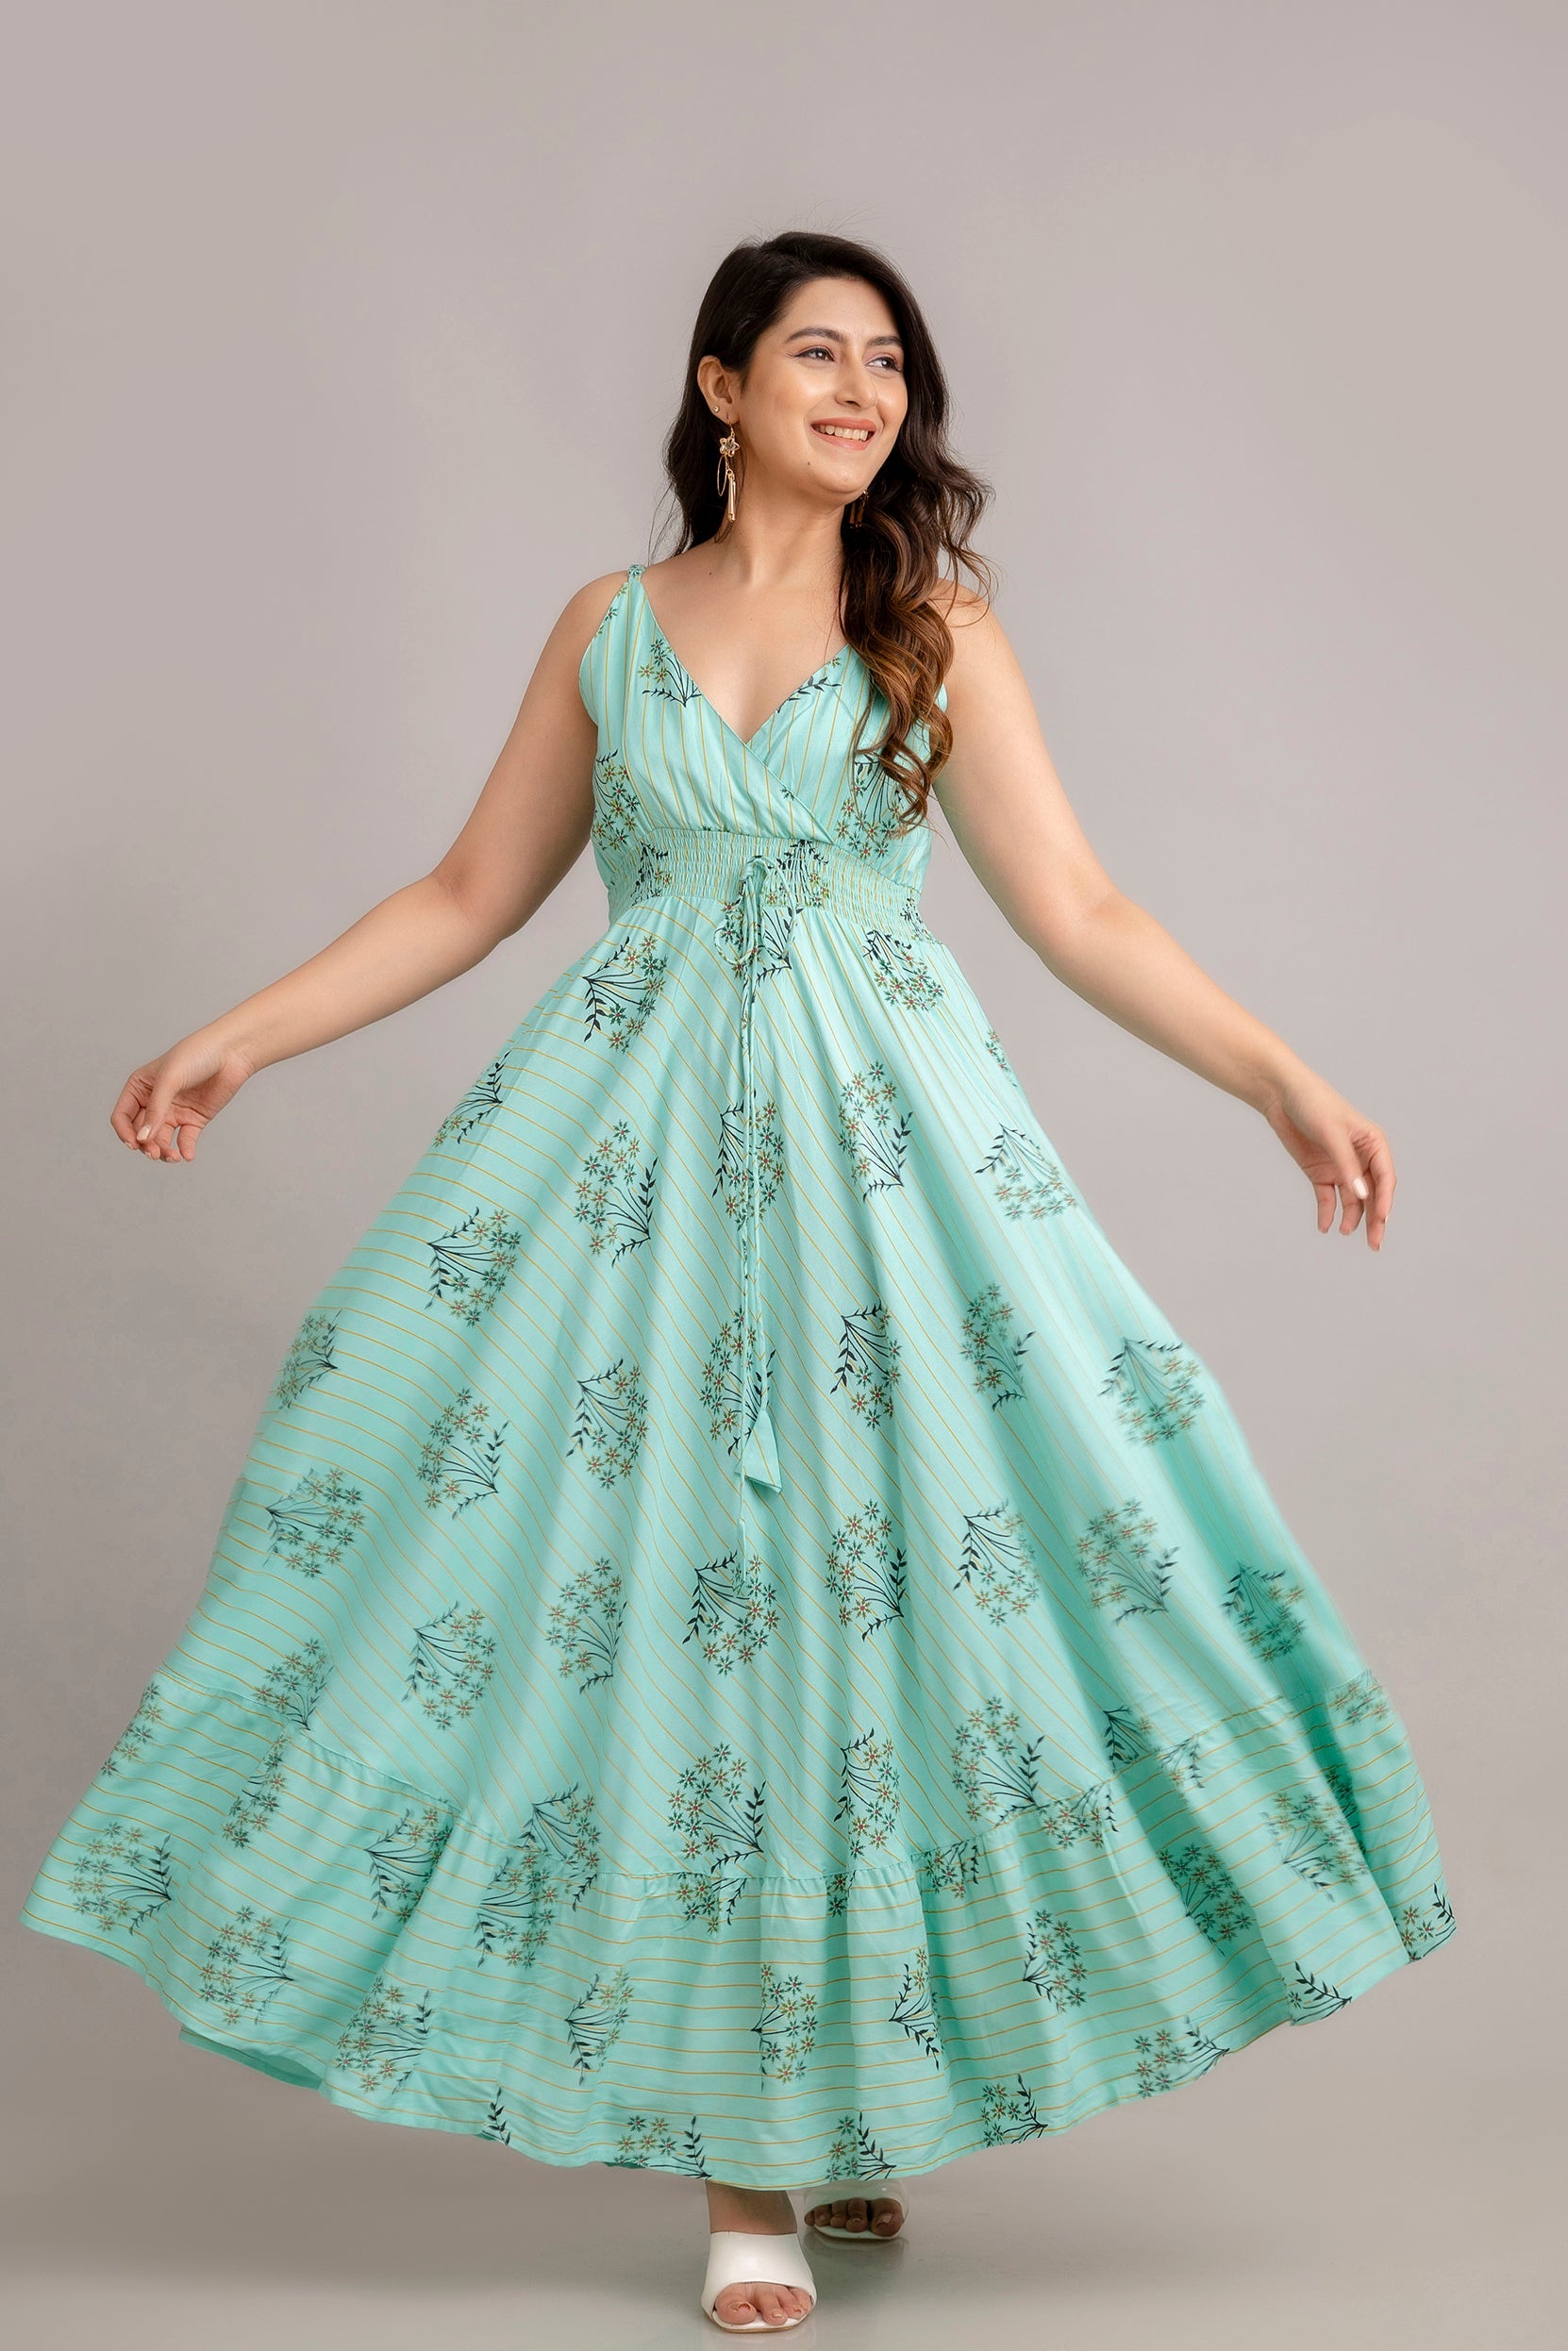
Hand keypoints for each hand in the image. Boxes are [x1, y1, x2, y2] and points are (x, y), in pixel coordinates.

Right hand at [111, 1035, 257, 1162]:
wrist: (232, 1052)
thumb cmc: (197, 1055)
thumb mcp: (170, 1079)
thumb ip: (156, 1109)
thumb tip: (143, 1138)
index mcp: (140, 1087)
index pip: (122, 1116)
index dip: (125, 1133)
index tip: (135, 1144)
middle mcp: (154, 1101)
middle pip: (141, 1132)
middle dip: (146, 1145)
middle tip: (155, 1153)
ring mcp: (174, 1111)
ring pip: (161, 1139)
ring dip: (164, 1151)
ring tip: (173, 1157)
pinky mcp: (194, 1119)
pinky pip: (185, 1139)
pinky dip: (185, 1149)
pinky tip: (187, 1155)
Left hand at [1258, 1072, 1393, 1247]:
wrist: (1280, 1095)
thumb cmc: (1313, 1104)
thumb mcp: (1331, 1134)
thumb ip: (1346, 1165)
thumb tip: (1362, 1196)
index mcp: (1373, 1143)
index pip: (1385, 1177)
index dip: (1385, 1200)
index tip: (1381, 1220)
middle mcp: (1360, 1158)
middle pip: (1372, 1193)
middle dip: (1374, 1218)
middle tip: (1374, 1244)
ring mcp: (1340, 1166)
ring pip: (1351, 1199)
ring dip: (1350, 1217)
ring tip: (1343, 1231)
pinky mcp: (1319, 1172)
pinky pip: (1327, 1198)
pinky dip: (1328, 1212)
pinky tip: (1325, 1226)